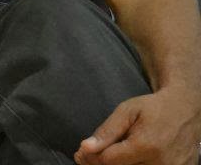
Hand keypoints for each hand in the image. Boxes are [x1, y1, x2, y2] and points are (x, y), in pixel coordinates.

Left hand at [74, 87, 200, 164]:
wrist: (186, 111)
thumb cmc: (153, 109)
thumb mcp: (127, 112)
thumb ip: (107, 131)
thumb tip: (86, 147)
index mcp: (146, 146)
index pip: (108, 161)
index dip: (91, 157)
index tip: (81, 152)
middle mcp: (159, 164)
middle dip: (99, 164)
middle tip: (88, 156)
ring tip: (106, 156)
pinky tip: (124, 160)